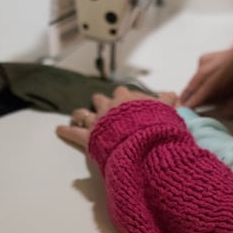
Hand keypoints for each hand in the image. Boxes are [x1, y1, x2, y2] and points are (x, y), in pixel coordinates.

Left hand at [56, 87, 178, 148]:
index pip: (124, 92)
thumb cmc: (155, 124)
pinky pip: (73, 132)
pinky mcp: (89, 136)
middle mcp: (110, 105)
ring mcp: (98, 120)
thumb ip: (168, 101)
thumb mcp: (167, 111)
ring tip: (78, 115)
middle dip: (102, 103)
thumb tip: (172, 94)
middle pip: (101, 100)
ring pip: (84, 113)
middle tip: (102, 106)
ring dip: (82, 114)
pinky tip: (59, 129)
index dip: (125, 98)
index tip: (127, 102)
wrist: (142, 139)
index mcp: (128, 98)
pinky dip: (66, 131)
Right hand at [180, 45, 232, 117]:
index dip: (198, 96)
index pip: (211, 82)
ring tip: (188, 95)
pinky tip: (201, 81)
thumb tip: (222, 112)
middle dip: (191, 88)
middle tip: (180, 103)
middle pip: (202, 72)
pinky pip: (209, 60)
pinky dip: (202, 72)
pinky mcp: (231, 51)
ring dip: (195, 79)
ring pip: (204, 64)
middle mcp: (227, 54)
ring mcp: (228, 51)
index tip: (187, 107)